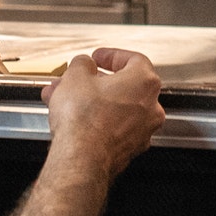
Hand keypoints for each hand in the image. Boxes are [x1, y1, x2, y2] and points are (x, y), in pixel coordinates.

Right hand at [41, 47, 165, 182]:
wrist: (82, 160)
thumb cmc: (85, 120)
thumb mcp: (76, 76)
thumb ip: (83, 64)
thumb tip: (84, 65)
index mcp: (144, 82)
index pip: (134, 59)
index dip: (112, 56)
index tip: (97, 58)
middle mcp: (150, 107)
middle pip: (122, 86)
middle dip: (93, 82)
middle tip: (76, 80)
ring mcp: (142, 131)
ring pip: (114, 108)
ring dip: (91, 101)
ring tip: (64, 99)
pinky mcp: (128, 150)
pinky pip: (112, 128)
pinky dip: (96, 121)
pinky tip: (73, 120)